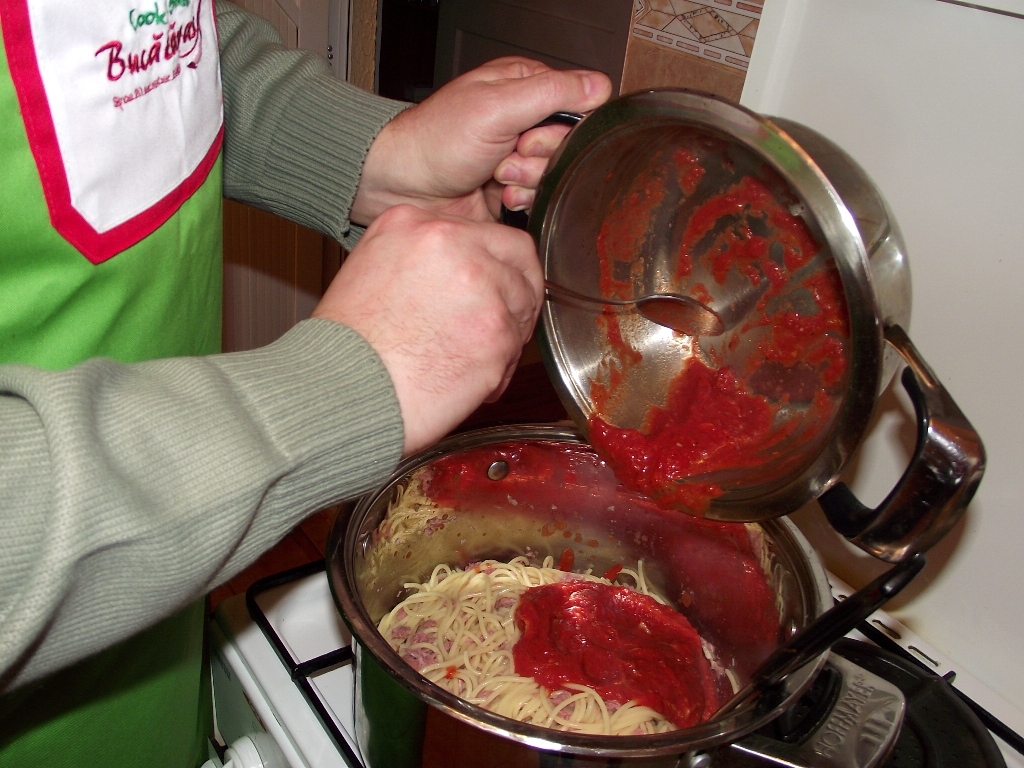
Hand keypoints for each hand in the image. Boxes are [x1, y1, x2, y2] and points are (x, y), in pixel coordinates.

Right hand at [313, 205, 543, 454]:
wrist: (338, 393)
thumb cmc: (346, 348)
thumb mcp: (371, 271)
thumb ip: (422, 260)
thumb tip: (460, 273)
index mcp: (416, 224)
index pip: (485, 232)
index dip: (494, 265)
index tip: (492, 288)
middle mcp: (452, 244)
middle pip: (518, 256)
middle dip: (521, 290)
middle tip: (506, 322)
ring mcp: (480, 286)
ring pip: (522, 305)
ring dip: (507, 336)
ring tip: (471, 363)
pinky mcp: (496, 331)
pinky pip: (514, 350)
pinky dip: (497, 372)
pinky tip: (465, 384)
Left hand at [351, 57, 612, 224]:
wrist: (402, 186)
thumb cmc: (435, 140)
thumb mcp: (496, 105)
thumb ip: (552, 93)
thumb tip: (600, 86)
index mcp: (525, 88)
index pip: (578, 108)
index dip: (562, 129)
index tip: (531, 136)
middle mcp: (526, 122)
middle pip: (568, 147)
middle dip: (539, 158)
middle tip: (507, 156)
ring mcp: (519, 159)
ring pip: (556, 177)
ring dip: (528, 181)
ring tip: (497, 176)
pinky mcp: (514, 191)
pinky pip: (541, 201)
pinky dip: (522, 201)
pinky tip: (498, 196)